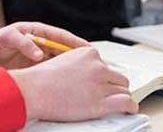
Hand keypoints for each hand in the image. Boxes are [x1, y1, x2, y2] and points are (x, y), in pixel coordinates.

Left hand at [0, 22, 87, 69]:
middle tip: (94, 65)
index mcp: (39, 31)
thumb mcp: (8, 38)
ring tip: (86, 76)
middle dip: (80, 57)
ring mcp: (42, 54)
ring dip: (73, 68)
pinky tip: (69, 84)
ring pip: (62, 61)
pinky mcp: (38, 66)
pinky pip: (54, 70)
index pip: (62, 36)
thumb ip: (23, 43)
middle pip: (66, 50)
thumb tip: (39, 54)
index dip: (76, 42)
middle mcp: (44, 42)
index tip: (89, 49)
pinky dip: (62, 76)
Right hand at [9, 47, 137, 121]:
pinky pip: (126, 102)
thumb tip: (86, 74)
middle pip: (117, 76)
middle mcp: (97, 66)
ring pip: (123, 89)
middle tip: (106, 93)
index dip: (102, 75)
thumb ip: (77, 64)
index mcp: (88, 53)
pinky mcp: (101, 102)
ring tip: (116, 102)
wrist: (33, 91)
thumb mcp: (61, 60)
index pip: (105, 64)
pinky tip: (128, 109)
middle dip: (112, 85)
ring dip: (120, 96)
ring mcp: (100, 84)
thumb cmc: (41, 79)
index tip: (99, 82)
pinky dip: (129, 107)